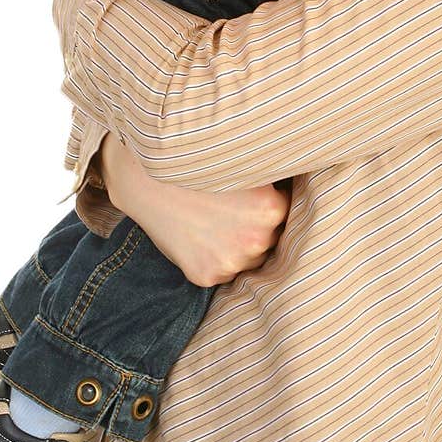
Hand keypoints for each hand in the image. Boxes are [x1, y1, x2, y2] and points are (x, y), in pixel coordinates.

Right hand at [98, 132, 288, 286]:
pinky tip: (199, 235)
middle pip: (271, 239)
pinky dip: (214, 257)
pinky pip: (223, 270)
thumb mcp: (243, 166)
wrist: (147, 181)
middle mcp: (257, 239)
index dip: (271, 203)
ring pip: (249, 258)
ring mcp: (232, 261)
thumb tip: (294, 181)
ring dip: (239, 246)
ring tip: (214, 221)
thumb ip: (271, 184)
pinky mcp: (207, 275)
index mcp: (271, 209)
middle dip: (257, 227)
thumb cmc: (197, 167)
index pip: (287, 213)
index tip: (256, 197)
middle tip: (231, 209)